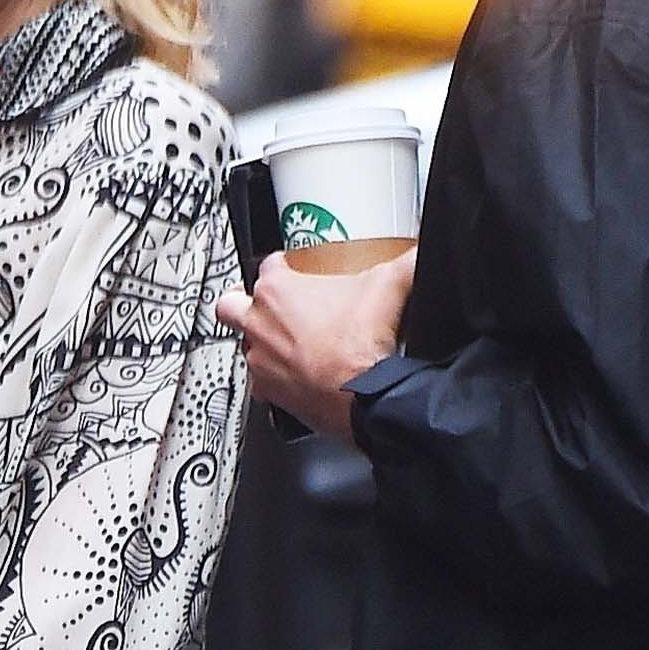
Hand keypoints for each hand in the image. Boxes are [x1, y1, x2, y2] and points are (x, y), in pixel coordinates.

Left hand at [216, 248, 415, 440]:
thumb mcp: (389, 286)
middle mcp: (259, 323)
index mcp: (277, 289)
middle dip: (241, 299)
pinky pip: (257, 381)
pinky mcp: (266, 390)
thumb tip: (418, 254)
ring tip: (283, 340)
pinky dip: (271, 378)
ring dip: (260, 340)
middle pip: (230, 303)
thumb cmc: (360, 345)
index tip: (293, 268)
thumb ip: (404, 262)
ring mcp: (259, 359)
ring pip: (243, 343)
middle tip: (260, 302)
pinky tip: (291, 375)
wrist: (361, 395)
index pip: (268, 264)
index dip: (283, 263)